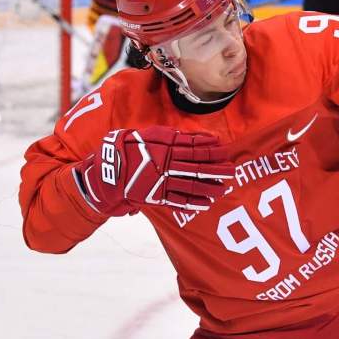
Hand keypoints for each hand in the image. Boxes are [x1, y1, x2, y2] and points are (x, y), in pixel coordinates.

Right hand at [75, 127, 232, 216]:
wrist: (106, 171)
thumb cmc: (128, 148)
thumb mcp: (148, 135)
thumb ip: (171, 136)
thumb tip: (194, 136)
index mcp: (164, 148)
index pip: (194, 148)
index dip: (211, 150)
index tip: (225, 150)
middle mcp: (166, 165)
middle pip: (197, 167)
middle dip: (216, 170)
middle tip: (232, 171)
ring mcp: (161, 182)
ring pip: (191, 186)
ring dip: (209, 188)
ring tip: (223, 189)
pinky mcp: (155, 196)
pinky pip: (178, 201)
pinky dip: (193, 203)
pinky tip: (206, 203)